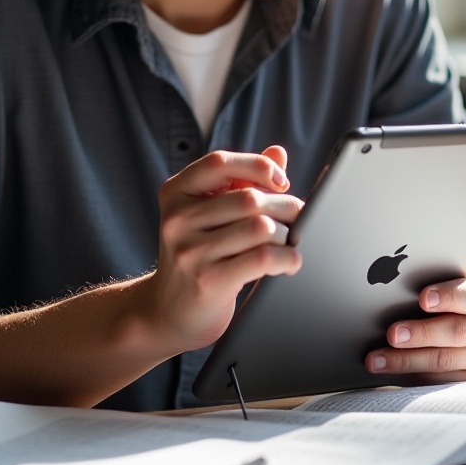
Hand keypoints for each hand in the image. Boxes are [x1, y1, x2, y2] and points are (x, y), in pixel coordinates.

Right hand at [146, 146, 302, 353]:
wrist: (167, 311)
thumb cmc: (198, 254)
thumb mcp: (210, 213)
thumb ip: (242, 181)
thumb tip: (277, 153)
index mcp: (176, 192)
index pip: (220, 163)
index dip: (257, 166)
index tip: (281, 182)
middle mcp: (177, 219)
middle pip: (249, 199)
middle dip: (285, 207)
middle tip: (298, 219)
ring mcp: (190, 251)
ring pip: (261, 227)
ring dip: (288, 235)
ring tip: (290, 242)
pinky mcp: (208, 280)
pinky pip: (262, 258)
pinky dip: (287, 258)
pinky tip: (290, 262)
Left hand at [364, 273, 465, 381]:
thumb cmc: (458, 303)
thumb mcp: (457, 288)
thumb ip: (437, 290)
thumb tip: (391, 292)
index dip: (449, 297)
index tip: (422, 298)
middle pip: (457, 332)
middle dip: (421, 333)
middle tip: (392, 334)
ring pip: (444, 360)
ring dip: (406, 360)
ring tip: (377, 359)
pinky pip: (440, 381)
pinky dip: (411, 376)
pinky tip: (389, 372)